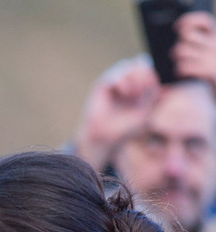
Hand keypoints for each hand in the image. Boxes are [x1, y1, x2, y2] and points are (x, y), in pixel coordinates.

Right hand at [72, 55, 159, 171]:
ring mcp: (113, 82)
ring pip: (128, 64)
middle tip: (144, 90)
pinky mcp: (102, 85)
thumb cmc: (127, 127)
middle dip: (146, 74)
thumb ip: (153, 95)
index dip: (154, 75)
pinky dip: (124, 83)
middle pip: (140, 61)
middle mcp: (125, 81)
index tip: (155, 91)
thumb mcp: (147, 111)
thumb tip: (162, 82)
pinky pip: (116, 75)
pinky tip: (125, 94)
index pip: (149, 68)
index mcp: (137, 86)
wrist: (107, 137)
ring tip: (134, 95)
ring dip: (135, 79)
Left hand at [173, 11, 215, 89]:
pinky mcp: (210, 71)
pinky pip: (184, 66)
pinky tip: (182, 73)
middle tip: (178, 55)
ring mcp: (213, 57)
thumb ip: (201, 44)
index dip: (188, 20)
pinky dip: (179, 70)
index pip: (203, 20)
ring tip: (181, 65)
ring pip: (181, 50)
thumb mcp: (211, 53)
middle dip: (178, 44)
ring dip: (177, 58)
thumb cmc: (213, 70)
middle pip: (186, 35)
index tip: (176, 27)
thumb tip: (179, 34)